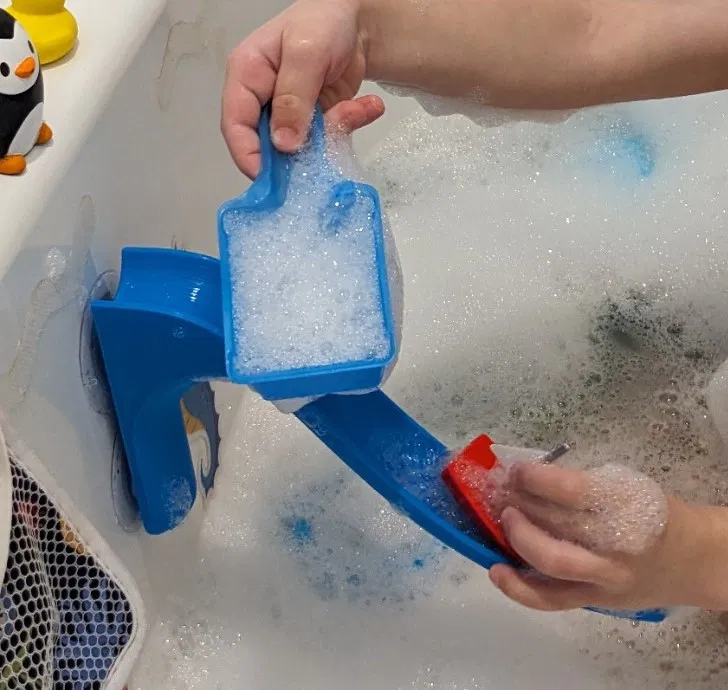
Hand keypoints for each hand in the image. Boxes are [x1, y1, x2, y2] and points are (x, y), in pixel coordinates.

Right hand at [222, 0, 384, 177]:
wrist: (359, 21)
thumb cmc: (323, 21)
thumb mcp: (305, 54)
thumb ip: (292, 99)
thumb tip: (283, 144)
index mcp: (247, 77)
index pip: (236, 125)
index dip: (249, 155)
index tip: (270, 178)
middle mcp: (265, 99)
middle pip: (269, 145)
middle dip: (299, 150)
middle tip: (325, 147)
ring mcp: (291, 114)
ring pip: (303, 147)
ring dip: (332, 136)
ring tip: (353, 110)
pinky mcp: (316, 122)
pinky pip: (329, 140)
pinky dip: (350, 127)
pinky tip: (368, 106)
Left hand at [488, 462, 706, 611]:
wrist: (692, 560)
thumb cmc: (652, 512)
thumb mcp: (624, 486)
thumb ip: (580, 485)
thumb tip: (527, 479)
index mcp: (627, 506)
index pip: (575, 491)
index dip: (539, 479)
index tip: (518, 470)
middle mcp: (616, 544)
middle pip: (559, 526)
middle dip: (522, 506)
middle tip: (503, 492)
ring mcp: (605, 576)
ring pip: (552, 564)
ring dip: (518, 540)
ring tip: (502, 521)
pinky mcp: (594, 600)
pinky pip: (551, 599)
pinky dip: (519, 588)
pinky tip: (497, 571)